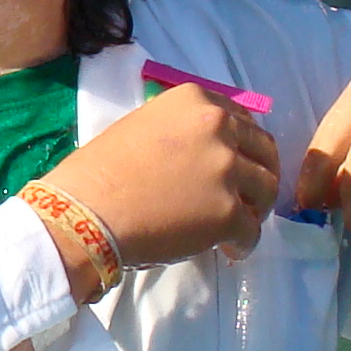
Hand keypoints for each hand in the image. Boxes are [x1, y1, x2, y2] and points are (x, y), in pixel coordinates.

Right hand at [40, 83, 282, 285]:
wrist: (84, 212)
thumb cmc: (98, 172)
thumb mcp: (142, 126)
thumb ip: (180, 131)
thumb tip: (199, 153)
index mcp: (195, 101)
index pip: (241, 118)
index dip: (243, 144)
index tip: (238, 161)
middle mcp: (218, 127)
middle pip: (264, 149)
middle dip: (260, 172)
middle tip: (249, 195)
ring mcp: (227, 170)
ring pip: (267, 189)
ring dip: (256, 208)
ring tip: (241, 224)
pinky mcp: (228, 213)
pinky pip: (252, 231)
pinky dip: (244, 243)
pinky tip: (229, 250)